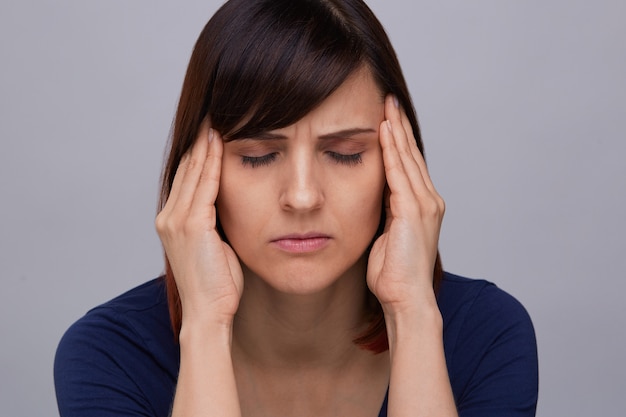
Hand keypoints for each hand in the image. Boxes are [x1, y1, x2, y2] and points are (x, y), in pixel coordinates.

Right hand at [155, 122, 242, 325]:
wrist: (209, 313)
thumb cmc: (216, 284)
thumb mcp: (213, 245)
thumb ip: (213, 222)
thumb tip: (226, 203)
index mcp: (172, 222)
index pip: (186, 178)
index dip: (197, 153)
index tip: (210, 130)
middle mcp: (168, 217)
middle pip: (186, 169)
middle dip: (200, 141)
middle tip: (212, 113)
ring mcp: (176, 221)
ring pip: (193, 172)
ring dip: (205, 144)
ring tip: (216, 118)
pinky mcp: (192, 226)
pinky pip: (205, 185)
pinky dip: (212, 162)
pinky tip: (220, 142)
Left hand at [367, 96, 444, 314]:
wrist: (406, 300)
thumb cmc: (394, 275)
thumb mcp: (387, 236)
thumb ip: (385, 213)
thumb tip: (374, 198)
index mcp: (422, 206)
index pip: (409, 165)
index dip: (399, 140)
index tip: (388, 117)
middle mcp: (428, 200)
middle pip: (411, 155)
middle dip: (399, 126)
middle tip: (388, 99)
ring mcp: (424, 205)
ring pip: (407, 158)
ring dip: (396, 130)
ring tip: (386, 105)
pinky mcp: (412, 211)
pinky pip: (399, 173)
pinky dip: (392, 150)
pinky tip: (384, 130)